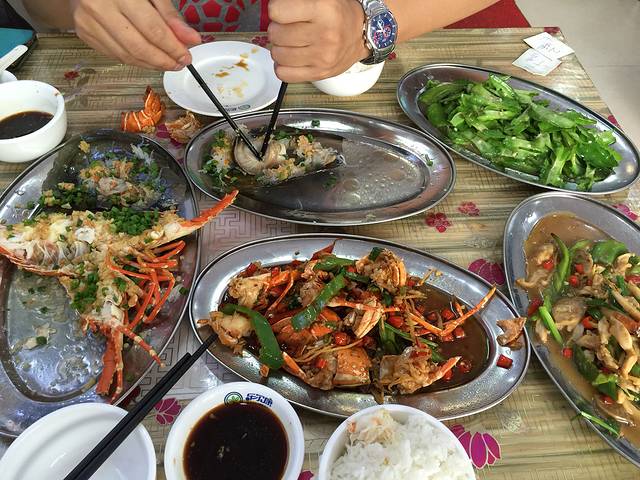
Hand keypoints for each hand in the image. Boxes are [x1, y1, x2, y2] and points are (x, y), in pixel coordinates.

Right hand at [69, 0, 200, 70]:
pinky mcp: (84, 33)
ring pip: (126, 55)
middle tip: (179, 64)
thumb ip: (170, 16)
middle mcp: (100, 8)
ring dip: (150, 64)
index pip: (152, 30)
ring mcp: (88, 22)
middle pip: (138, 47)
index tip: (186, 57)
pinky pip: (115, 55)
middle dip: (163, 60)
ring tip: (167, 63)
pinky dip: (135, 60)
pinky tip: (148, 58)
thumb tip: (191, 40)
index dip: (172, 48)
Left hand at [268, 0, 368, 81]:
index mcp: (324, 9)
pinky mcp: (319, 73)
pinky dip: (282, 66)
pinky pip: (284, 74)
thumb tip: (271, 11)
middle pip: (276, 34)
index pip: (277, 12)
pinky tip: (291, 58)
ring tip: (291, 42)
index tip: (283, 11)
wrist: (362, 34)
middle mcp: (325, 35)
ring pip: (277, 55)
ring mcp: (322, 57)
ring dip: (279, 48)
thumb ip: (294, 2)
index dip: (277, 10)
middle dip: (277, 29)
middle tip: (288, 27)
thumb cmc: (338, 13)